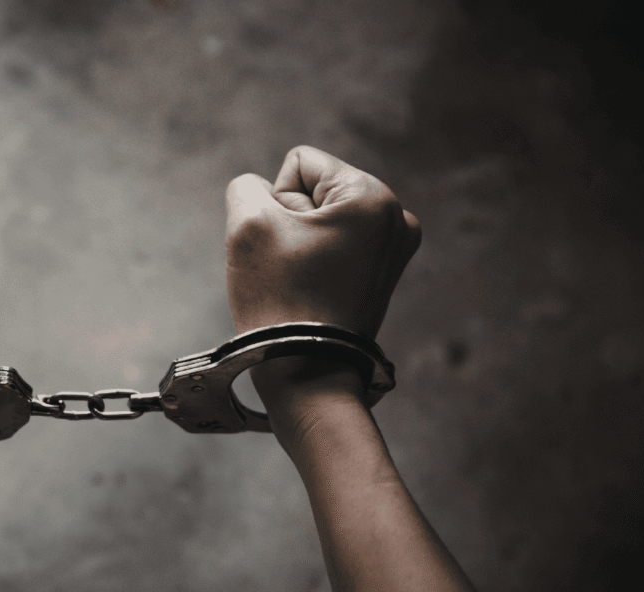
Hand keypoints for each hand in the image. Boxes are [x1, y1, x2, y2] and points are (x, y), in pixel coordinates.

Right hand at [225, 146, 420, 339]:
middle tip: (293, 270)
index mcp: (374, 197)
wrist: (307, 375)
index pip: (300, 164)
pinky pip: (333, 249)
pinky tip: (314, 292)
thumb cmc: (281, 301)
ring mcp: (394, 250)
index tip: (287, 246)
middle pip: (314, 192)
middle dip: (291, 224)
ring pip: (320, 222)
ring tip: (303, 283)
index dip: (276, 201)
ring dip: (300, 245)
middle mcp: (396, 218)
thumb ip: (247, 186)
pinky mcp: (383, 276)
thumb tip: (267, 194)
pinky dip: (315, 265)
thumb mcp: (247, 224)